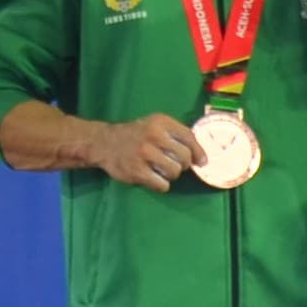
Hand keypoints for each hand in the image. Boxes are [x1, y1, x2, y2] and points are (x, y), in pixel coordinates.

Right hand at [86, 113, 202, 191]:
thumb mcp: (155, 125)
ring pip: (174, 172)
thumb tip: (201, 158)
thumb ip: (177, 136)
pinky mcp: (137, 171)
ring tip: (162, 171)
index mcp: (161, 122)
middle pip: (184, 157)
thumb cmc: (136, 134)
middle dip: (183, 164)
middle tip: (175, 165)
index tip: (202, 162)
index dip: (199, 152)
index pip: (189, 137)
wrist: (104, 143)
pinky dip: (161, 185)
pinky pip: (162, 184)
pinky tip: (154, 179)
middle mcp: (153, 135)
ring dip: (171, 175)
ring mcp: (144, 153)